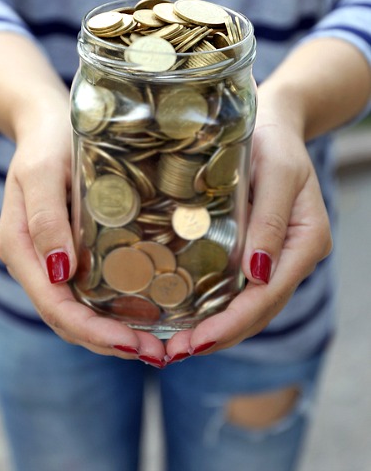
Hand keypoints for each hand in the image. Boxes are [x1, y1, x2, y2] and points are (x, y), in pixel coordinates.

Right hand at [0, 102, 165, 361]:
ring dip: (113, 334)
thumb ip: (44, 218)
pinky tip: (146, 315)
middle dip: (109, 342)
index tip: (133, 344)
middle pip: (67, 318)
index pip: (55, 305)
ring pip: (78, 311)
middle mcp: (34, 262)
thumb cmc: (46, 141)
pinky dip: (112, 311)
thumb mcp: (41, 171)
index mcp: (20, 248)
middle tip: (158, 355)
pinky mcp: (69, 251)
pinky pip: (87, 292)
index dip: (92, 330)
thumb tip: (60, 272)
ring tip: (157, 347)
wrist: (45, 123)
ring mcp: (51, 259)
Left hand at [165, 99, 332, 360]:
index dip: (231, 323)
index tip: (195, 342)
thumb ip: (270, 220)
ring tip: (173, 346)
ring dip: (212, 329)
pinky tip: (183, 314)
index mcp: (305, 242)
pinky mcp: (254, 249)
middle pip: (256, 310)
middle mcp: (291, 257)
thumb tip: (257, 276)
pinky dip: (212, 306)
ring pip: (246, 305)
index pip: (266, 296)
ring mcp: (274, 256)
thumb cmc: (274, 140)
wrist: (273, 122)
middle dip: (217, 336)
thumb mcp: (277, 172)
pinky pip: (236, 287)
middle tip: (172, 354)